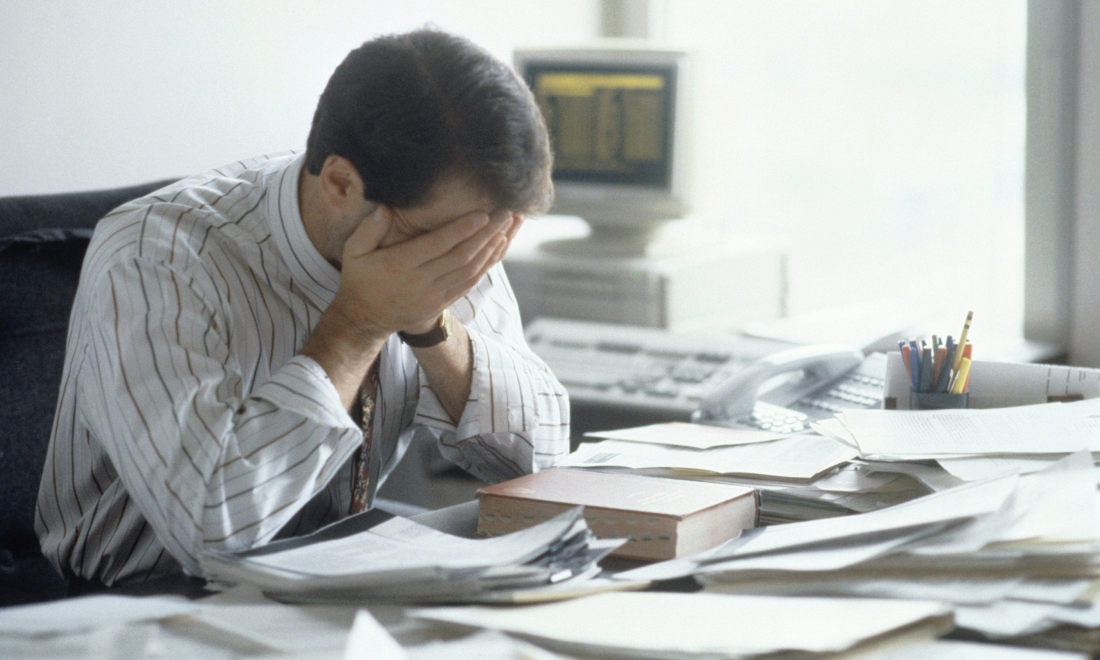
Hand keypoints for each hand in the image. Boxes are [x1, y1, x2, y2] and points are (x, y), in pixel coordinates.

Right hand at [331, 206, 512, 337]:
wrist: (366, 320)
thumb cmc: (361, 279)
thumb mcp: (354, 252)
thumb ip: (369, 230)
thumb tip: (385, 208)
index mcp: (401, 265)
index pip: (438, 246)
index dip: (462, 230)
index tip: (483, 214)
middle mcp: (422, 281)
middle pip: (462, 256)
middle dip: (487, 234)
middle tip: (506, 213)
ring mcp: (435, 294)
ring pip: (471, 270)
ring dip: (493, 248)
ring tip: (510, 226)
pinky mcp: (443, 301)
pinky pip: (471, 282)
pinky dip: (488, 265)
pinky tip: (499, 247)